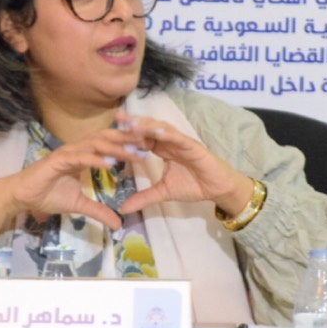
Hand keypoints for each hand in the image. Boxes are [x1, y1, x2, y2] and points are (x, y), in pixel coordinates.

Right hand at [0, 127, 143, 236]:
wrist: (22, 196)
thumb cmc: (47, 195)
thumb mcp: (79, 205)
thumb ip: (99, 211)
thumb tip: (118, 224)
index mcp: (84, 154)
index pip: (110, 145)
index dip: (129, 144)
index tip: (149, 147)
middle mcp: (77, 149)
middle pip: (108, 139)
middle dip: (129, 139)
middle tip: (151, 141)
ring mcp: (67, 153)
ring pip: (96, 145)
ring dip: (117, 147)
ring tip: (136, 152)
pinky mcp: (57, 160)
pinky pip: (80, 157)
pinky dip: (95, 159)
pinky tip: (110, 163)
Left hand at [115, 112, 252, 216]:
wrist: (217, 189)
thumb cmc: (193, 186)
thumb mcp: (163, 192)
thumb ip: (144, 198)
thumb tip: (123, 209)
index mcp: (162, 149)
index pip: (142, 138)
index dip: (127, 135)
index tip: (109, 133)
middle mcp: (169, 142)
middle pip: (149, 128)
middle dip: (133, 123)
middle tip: (116, 119)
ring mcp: (181, 141)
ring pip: (161, 129)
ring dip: (147, 125)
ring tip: (132, 123)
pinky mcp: (192, 145)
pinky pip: (178, 137)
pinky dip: (167, 133)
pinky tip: (156, 131)